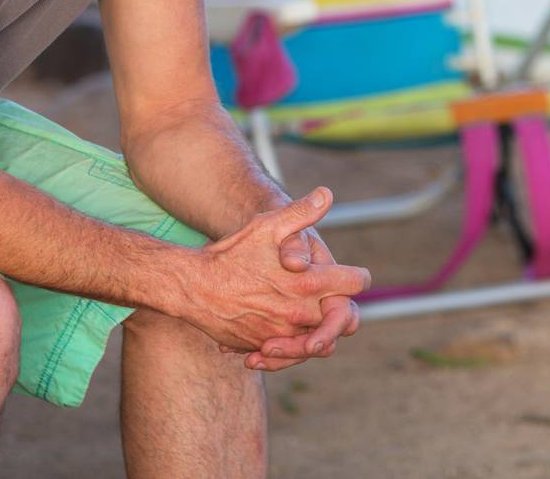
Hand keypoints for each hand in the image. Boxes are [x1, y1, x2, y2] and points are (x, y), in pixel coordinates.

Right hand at [176, 187, 368, 353]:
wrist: (191, 288)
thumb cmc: (231, 254)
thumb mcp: (267, 226)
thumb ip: (300, 213)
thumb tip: (326, 194)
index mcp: (307, 282)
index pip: (354, 283)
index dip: (357, 277)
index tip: (354, 275)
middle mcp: (299, 313)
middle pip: (343, 318)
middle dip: (341, 307)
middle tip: (334, 297)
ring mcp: (281, 335)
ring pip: (318, 341)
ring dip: (319, 330)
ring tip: (312, 317)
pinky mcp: (262, 348)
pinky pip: (289, 354)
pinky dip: (292, 346)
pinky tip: (284, 333)